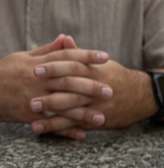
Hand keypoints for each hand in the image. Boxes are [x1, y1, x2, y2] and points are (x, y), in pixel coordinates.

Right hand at [0, 35, 110, 134]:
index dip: (86, 55)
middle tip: (110, 90)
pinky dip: (66, 130)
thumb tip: (65, 39)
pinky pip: (50, 123)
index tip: (104, 57)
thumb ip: (46, 50)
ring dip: (83, 112)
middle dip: (90, 85)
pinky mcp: (27, 114)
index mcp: (36, 63)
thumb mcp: (23, 57)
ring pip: (62, 105)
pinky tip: (81, 134)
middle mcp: (36, 79)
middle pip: (68, 81)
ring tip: (102, 117)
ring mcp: (32, 97)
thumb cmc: (3, 71)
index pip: (65, 56)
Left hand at [28, 56, 155, 139]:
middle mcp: (94, 89)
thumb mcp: (99, 63)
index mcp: (93, 71)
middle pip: (70, 92)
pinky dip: (58, 128)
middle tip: (29, 99)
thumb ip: (78, 52)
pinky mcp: (95, 120)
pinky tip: (42, 129)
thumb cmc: (113, 75)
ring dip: (50, 117)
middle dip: (49, 97)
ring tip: (31, 119)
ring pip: (71, 112)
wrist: (138, 96)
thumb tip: (63, 38)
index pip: (72, 67)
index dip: (53, 68)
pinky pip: (75, 125)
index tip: (35, 69)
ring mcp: (95, 106)